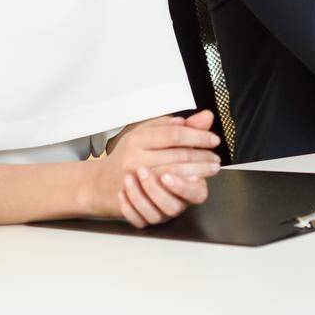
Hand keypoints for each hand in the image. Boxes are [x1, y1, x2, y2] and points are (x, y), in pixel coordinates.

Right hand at [86, 110, 222, 226]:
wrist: (99, 184)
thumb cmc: (126, 155)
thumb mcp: (147, 133)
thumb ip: (175, 125)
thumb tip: (203, 118)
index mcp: (138, 138)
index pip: (175, 134)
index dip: (198, 136)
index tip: (213, 139)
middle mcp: (135, 157)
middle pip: (178, 155)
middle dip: (203, 156)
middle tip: (216, 158)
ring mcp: (135, 179)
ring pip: (174, 174)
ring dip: (199, 171)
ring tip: (212, 168)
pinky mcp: (137, 197)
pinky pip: (165, 193)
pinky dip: (183, 188)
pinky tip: (196, 183)